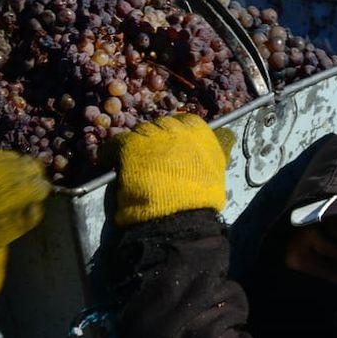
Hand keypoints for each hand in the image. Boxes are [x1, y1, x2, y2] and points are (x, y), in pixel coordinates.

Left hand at [104, 114, 234, 226]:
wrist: (179, 215)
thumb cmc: (201, 198)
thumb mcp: (218, 168)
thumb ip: (217, 150)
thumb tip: (226, 136)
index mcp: (199, 131)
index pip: (187, 122)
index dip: (178, 135)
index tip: (174, 147)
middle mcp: (175, 128)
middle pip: (161, 125)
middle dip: (157, 138)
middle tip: (153, 157)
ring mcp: (152, 135)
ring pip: (139, 132)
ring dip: (137, 145)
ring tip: (133, 163)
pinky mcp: (129, 146)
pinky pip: (115, 144)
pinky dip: (111, 153)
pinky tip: (110, 163)